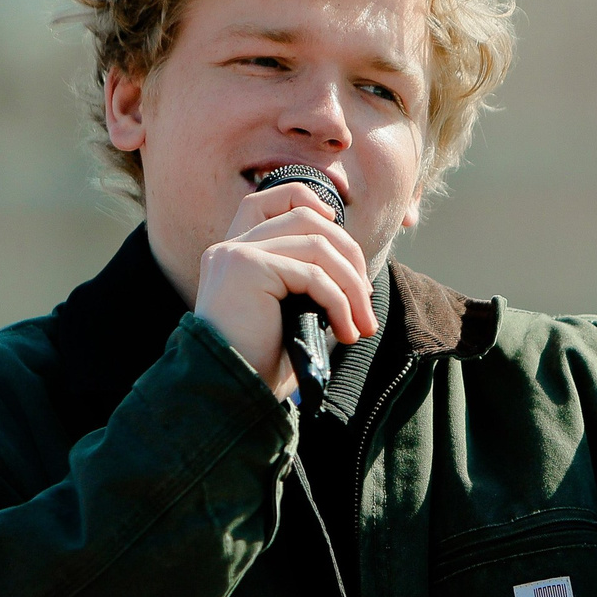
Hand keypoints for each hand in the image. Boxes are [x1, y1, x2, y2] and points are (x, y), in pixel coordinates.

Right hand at [192, 182, 376, 398]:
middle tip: (366, 303)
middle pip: (306, 216)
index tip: (343, 251)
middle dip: (349, 256)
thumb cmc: (260, 366)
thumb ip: (312, 284)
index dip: (312, 204)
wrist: (231, 395)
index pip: (271, 200)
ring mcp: (236, 253)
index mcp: (235, 254)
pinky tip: (346, 331)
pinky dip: (340, 302)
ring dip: (351, 286)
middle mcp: (230, 246)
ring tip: (362, 325)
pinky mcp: (247, 266)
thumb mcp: (292, 316)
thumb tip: (357, 276)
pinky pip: (313, 273)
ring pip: (318, 245)